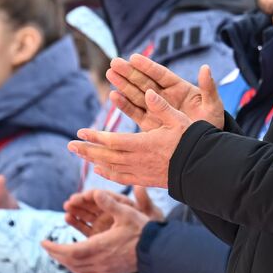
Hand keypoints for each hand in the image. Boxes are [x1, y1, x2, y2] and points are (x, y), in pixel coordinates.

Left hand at [46, 187, 158, 272]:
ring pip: (78, 270)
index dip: (54, 248)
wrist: (158, 252)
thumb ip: (110, 203)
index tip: (42, 242)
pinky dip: (76, 268)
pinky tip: (75, 262)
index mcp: (100, 247)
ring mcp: (105, 270)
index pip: (70, 252)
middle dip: (56, 254)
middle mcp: (100, 262)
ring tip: (58, 254)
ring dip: (65, 262)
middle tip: (46, 247)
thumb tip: (95, 191)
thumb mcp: (127, 213)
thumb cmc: (143, 231)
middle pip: (71, 262)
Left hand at [69, 89, 191, 188]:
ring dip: (94, 161)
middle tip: (69, 146)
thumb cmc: (193, 143)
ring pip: (112, 168)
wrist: (203, 170)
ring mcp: (142, 172)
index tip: (80, 132)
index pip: (114, 141)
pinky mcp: (146, 180)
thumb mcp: (180, 121)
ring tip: (79, 154)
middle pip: (107, 157)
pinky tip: (99, 170)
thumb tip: (148, 91)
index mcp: (145, 144)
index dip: (96, 137)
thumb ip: (162, 107)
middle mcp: (139, 161)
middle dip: (87, 150)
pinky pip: (123, 179)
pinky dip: (109, 174)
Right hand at [106, 54, 222, 130]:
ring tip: (110, 74)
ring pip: (136, 94)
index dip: (147, 66)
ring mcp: (156, 109)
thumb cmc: (212, 123)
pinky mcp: (150, 124)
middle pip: (144, 81)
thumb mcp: (213, 105)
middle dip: (129, 72)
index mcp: (179, 88)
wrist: (205, 146)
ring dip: (123, 85)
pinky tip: (113, 96)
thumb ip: (208, 88)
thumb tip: (206, 68)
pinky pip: (135, 112)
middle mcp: (164, 96)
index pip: (160, 74)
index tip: (134, 58)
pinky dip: (124, 105)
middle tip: (114, 62)